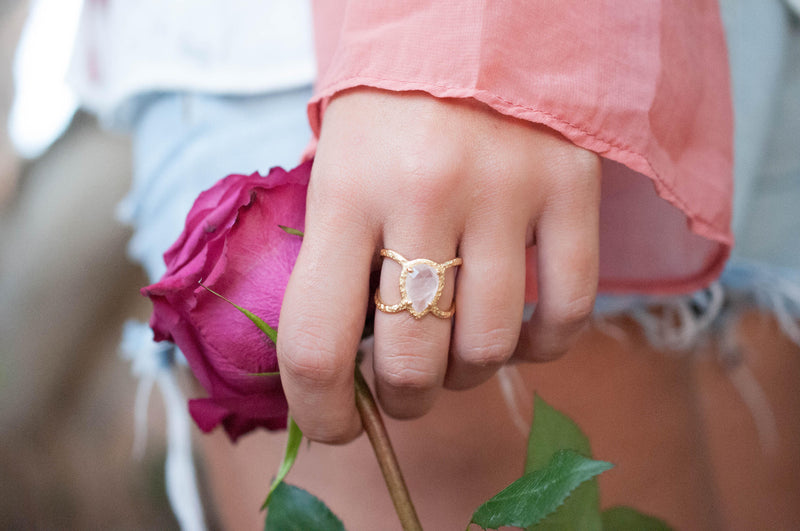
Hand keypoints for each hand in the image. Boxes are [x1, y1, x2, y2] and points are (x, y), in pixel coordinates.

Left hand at [277, 88, 599, 442]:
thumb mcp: (335, 172)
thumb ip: (333, 265)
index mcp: (344, 190)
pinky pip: (567, 314)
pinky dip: (542, 347)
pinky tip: (520, 332)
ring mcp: (507, 191)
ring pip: (489, 349)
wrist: (471, 22)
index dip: (321, 412)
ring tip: (456, 347)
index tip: (338, 425)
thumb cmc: (390, 110)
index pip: (317, 345)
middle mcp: (425, 193)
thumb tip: (338, 371)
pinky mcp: (573, 189)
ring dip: (467, 373)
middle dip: (402, 399)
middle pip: (412, 363)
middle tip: (402, 386)